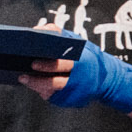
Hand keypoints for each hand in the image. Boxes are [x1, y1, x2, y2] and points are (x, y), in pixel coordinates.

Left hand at [17, 27, 131, 110]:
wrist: (108, 79)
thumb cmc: (88, 57)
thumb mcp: (79, 42)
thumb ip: (59, 34)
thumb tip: (38, 30)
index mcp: (83, 63)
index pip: (64, 64)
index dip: (48, 65)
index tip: (33, 62)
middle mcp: (81, 80)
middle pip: (56, 82)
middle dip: (39, 79)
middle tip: (23, 74)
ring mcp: (77, 93)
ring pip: (53, 92)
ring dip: (37, 86)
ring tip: (23, 78)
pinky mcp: (73, 102)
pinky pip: (55, 98)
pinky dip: (44, 91)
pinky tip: (34, 85)